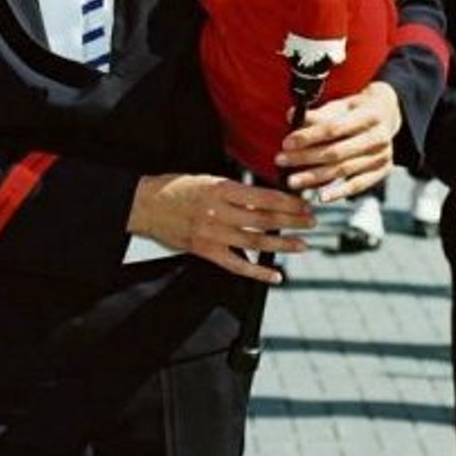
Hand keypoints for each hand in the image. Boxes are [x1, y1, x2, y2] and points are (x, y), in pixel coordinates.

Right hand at [126, 174, 314, 283]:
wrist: (144, 204)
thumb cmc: (175, 188)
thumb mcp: (207, 180)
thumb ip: (234, 190)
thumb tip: (264, 198)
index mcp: (220, 188)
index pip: (263, 196)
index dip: (288, 202)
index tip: (304, 203)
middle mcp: (219, 211)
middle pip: (265, 219)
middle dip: (293, 221)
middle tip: (312, 222)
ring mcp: (212, 234)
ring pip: (256, 241)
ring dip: (283, 245)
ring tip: (302, 245)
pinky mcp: (205, 251)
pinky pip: (237, 264)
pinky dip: (258, 271)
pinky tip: (275, 275)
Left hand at [275, 81, 399, 201]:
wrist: (386, 116)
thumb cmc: (355, 110)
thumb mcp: (339, 105)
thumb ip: (317, 113)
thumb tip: (291, 116)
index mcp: (369, 115)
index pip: (333, 128)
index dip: (308, 136)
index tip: (286, 143)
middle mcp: (379, 137)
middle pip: (336, 152)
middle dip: (305, 158)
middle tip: (281, 161)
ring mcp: (382, 156)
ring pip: (343, 170)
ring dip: (315, 177)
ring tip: (292, 181)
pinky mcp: (382, 171)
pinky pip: (358, 185)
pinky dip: (339, 192)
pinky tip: (321, 197)